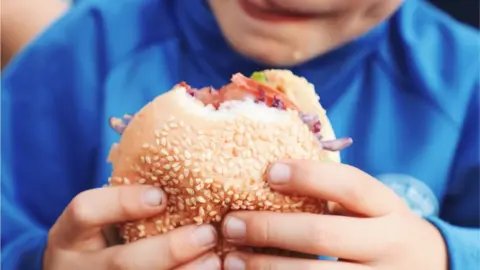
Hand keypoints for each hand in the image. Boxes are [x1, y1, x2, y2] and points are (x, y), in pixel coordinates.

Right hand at [44, 186, 220, 269]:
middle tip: (206, 233)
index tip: (161, 196)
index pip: (85, 211)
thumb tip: (167, 152)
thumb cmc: (101, 238)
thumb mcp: (101, 218)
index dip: (124, 201)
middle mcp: (77, 267)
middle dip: (170, 249)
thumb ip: (126, 196)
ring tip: (214, 258)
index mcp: (68, 235)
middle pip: (123, 263)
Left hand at [221, 161, 447, 269]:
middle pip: (324, 235)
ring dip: (267, 267)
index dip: (309, 176)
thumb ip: (334, 192)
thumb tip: (268, 175)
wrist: (426, 267)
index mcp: (387, 208)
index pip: (351, 185)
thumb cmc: (380, 227)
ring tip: (231, 259)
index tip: (268, 171)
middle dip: (271, 229)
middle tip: (230, 224)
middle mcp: (388, 245)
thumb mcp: (371, 205)